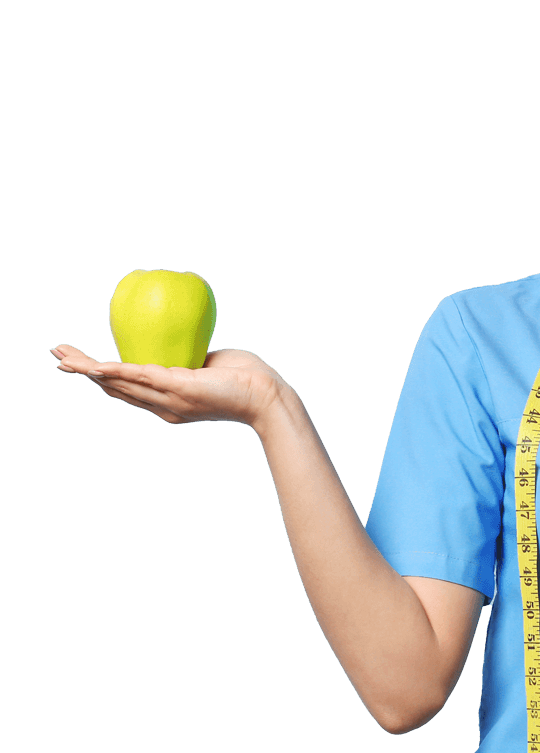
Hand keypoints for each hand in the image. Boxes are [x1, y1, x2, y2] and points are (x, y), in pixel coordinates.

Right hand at [52, 344, 287, 428]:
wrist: (268, 395)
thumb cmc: (247, 379)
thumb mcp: (209, 367)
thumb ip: (191, 361)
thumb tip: (185, 346)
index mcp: (169, 402)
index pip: (129, 390)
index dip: (103, 379)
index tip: (82, 366)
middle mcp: (164, 405)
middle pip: (114, 389)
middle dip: (84, 373)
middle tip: (58, 359)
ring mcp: (169, 398)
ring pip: (118, 384)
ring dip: (88, 371)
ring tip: (63, 360)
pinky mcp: (177, 388)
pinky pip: (138, 377)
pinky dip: (113, 371)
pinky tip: (93, 366)